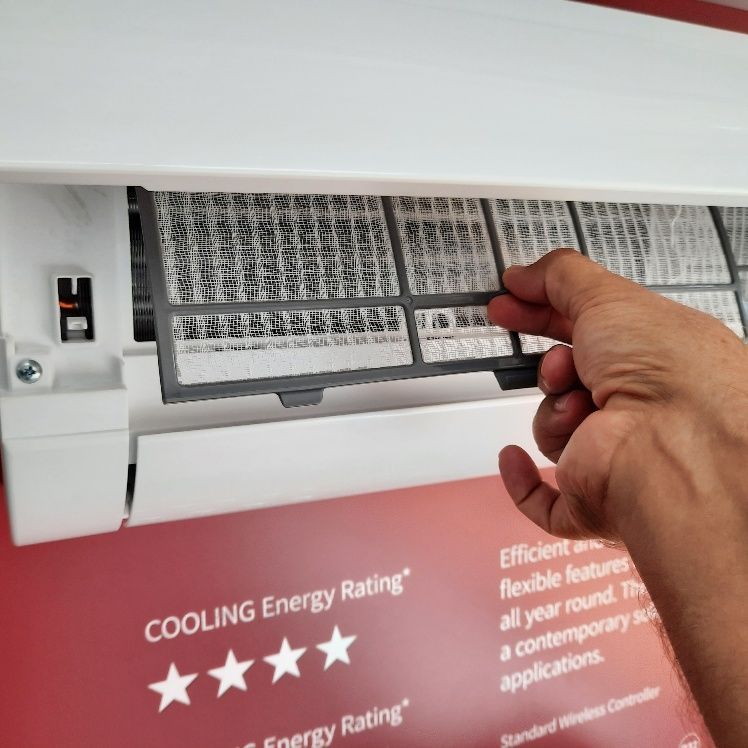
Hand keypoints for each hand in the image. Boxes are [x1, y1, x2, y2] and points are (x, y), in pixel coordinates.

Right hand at [488, 249, 747, 541]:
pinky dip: (522, 481)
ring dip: (551, 406)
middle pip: (574, 379)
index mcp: (659, 362)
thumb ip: (561, 277)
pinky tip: (515, 457)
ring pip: (554, 426)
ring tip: (573, 399)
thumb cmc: (670, 374)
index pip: (595, 332)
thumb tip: (525, 274)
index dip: (549, 312)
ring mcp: (617, 454)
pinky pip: (545, 499)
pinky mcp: (592, 498)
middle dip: (547, 357)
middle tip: (511, 325)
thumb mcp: (609, 297)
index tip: (516, 298)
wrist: (673, 445)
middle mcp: (643, 410)